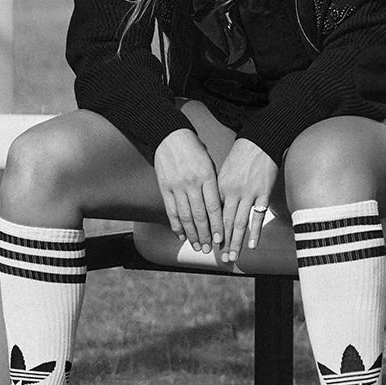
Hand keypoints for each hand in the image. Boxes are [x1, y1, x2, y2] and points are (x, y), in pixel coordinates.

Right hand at [153, 128, 223, 252]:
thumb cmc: (193, 149)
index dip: (217, 225)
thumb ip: (213, 184)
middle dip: (205, 235)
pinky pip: (171, 211)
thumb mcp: (209, 163)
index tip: (221, 239)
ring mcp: (177, 186)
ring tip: (197, 246)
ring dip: (191, 234)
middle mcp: (192, 183)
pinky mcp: (164, 187)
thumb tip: (218, 206)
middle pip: (200, 215)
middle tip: (209, 248)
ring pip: (185, 216)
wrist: (170, 135)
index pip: (213, 207)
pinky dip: (176, 225)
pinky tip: (181, 235)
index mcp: (207, 176)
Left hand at [217, 138, 277, 262]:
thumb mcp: (224, 172)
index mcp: (220, 187)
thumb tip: (215, 210)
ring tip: (233, 256)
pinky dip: (255, 231)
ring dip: (236, 242)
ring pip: (240, 223)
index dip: (211, 231)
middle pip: (225, 222)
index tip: (210, 244)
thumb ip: (219, 191)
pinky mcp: (263, 193)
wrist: (259, 142)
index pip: (213, 214)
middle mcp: (232, 192)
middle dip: (223, 242)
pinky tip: (252, 244)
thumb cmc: (240, 157)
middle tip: (221, 257)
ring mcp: (249, 194)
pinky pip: (258, 216)